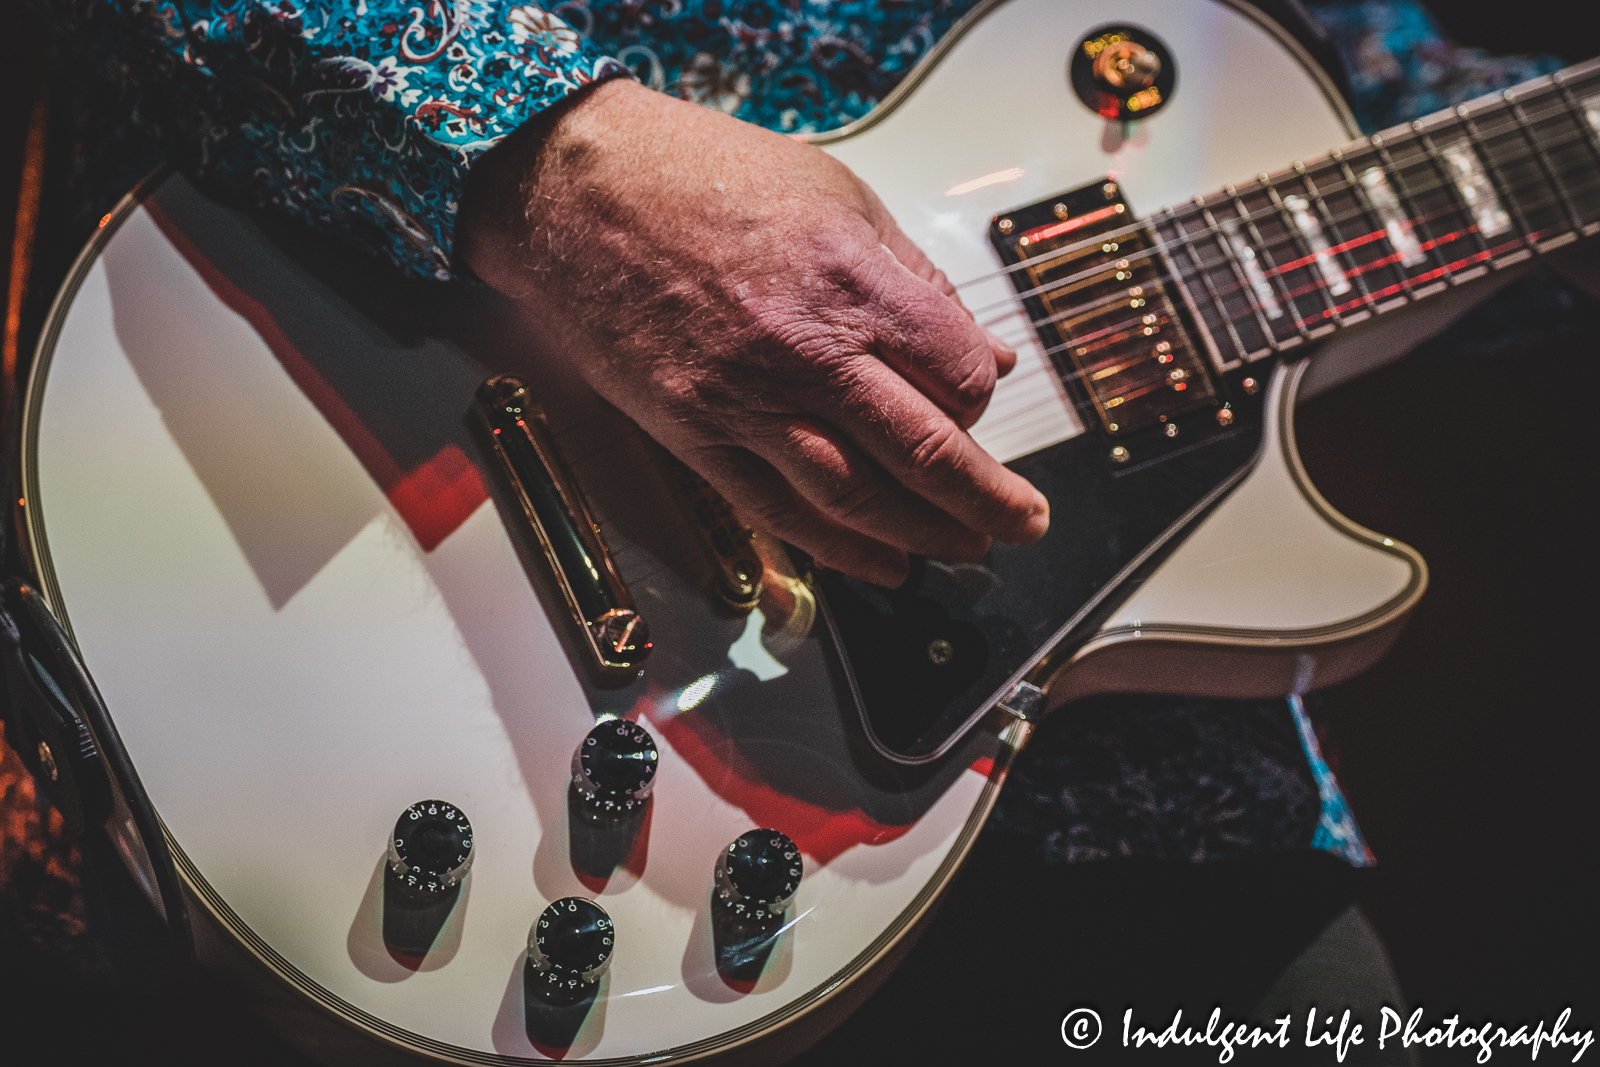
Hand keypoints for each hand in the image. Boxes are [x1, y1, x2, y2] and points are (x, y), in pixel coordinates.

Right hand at [458, 78, 1048, 586]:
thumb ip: (916, 282)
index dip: (982, 402)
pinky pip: (777, 509)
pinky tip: (878, 566)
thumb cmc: (698, 177)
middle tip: (1023, 525)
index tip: (980, 407)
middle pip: (924, 450)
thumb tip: (980, 353)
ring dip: (922, 535)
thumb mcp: (837, 196)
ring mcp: (746, 401)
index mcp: (851, 282)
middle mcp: (806, 351)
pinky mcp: (696, 434)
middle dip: (987, 500)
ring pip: (857, 496)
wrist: (573, 192)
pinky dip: (836, 548)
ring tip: (964, 551)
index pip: (956, 376)